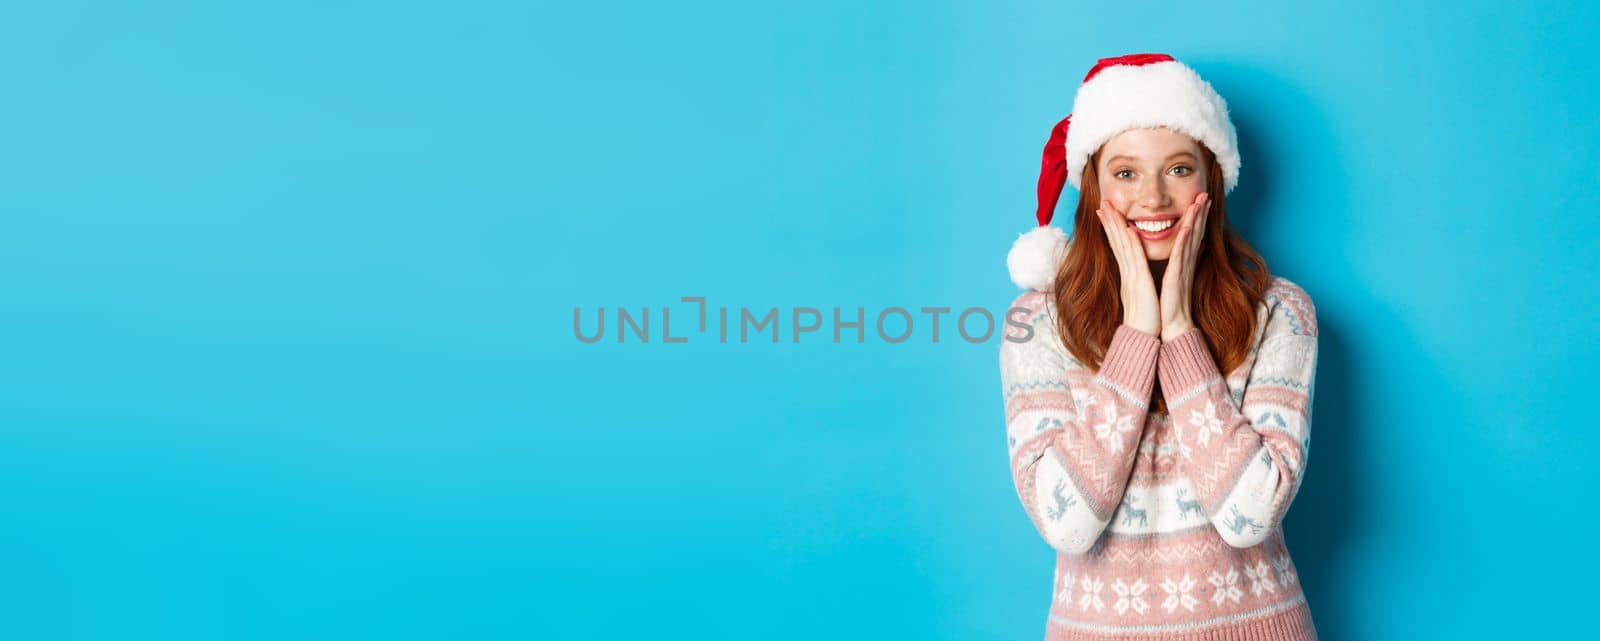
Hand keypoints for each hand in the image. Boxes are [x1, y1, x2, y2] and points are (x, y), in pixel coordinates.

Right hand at [1097, 198, 1159, 337]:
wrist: (1145, 334)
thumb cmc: (1147, 316)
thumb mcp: (1144, 292)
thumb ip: (1142, 278)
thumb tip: (1142, 270)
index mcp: (1128, 273)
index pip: (1118, 245)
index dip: (1112, 228)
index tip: (1106, 213)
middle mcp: (1126, 271)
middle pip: (1115, 241)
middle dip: (1109, 221)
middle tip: (1102, 203)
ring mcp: (1131, 276)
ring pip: (1122, 245)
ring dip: (1117, 225)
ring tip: (1110, 208)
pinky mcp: (1138, 282)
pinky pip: (1135, 259)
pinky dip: (1131, 243)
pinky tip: (1129, 229)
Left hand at [1159, 191, 1210, 340]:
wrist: (1172, 323)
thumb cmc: (1172, 303)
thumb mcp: (1178, 277)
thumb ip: (1186, 261)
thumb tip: (1198, 248)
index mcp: (1184, 261)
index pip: (1192, 234)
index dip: (1198, 217)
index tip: (1201, 200)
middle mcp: (1187, 262)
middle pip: (1196, 232)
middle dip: (1201, 212)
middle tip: (1205, 193)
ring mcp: (1183, 267)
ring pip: (1191, 238)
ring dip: (1196, 219)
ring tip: (1200, 202)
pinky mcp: (1177, 275)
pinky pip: (1181, 254)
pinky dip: (1184, 240)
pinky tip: (1187, 227)